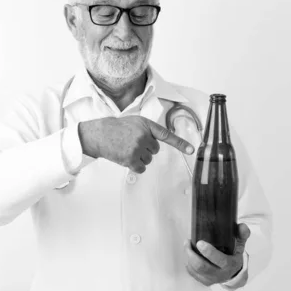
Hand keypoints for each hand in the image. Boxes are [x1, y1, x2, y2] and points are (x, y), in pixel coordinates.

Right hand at [78, 115, 194, 173]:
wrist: (99, 134)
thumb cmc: (116, 128)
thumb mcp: (134, 122)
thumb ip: (147, 130)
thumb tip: (155, 144)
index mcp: (146, 125)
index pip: (166, 135)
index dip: (180, 143)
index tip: (191, 150)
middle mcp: (143, 136)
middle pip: (154, 150)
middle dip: (145, 149)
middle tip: (131, 143)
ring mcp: (137, 148)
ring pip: (148, 160)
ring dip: (139, 158)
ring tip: (126, 149)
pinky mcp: (130, 158)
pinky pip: (141, 168)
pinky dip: (136, 166)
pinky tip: (126, 158)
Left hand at [184, 223, 250, 286]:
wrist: (233, 273)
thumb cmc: (234, 256)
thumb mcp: (240, 246)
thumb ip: (241, 235)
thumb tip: (242, 226)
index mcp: (230, 265)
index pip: (220, 260)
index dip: (209, 252)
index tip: (200, 242)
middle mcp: (220, 274)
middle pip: (202, 266)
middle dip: (191, 253)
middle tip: (187, 242)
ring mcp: (211, 279)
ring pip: (195, 269)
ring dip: (188, 256)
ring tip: (187, 245)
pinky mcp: (204, 281)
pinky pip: (192, 272)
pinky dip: (188, 262)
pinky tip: (189, 254)